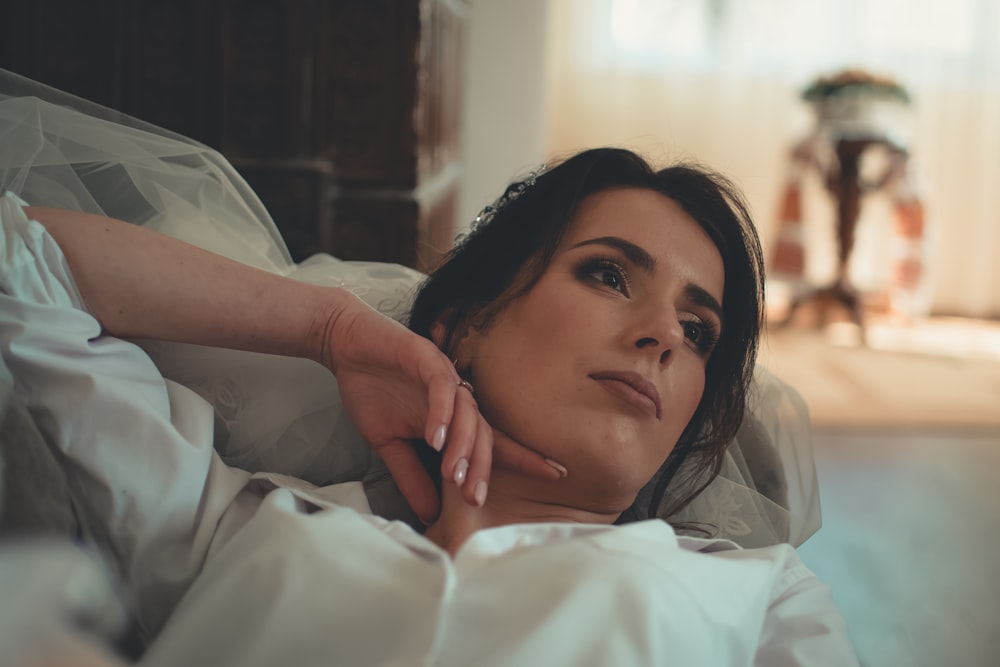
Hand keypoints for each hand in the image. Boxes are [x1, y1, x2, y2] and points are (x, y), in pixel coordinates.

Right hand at [322, 295, 561, 521]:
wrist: (345, 344)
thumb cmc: (371, 387)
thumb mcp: (389, 444)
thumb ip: (412, 475)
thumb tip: (430, 515)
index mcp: (453, 416)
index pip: (491, 441)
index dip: (523, 458)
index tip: (555, 475)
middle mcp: (457, 396)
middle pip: (483, 433)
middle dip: (484, 467)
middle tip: (477, 498)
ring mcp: (444, 376)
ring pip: (467, 413)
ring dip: (462, 445)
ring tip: (454, 474)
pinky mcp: (426, 357)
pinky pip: (441, 388)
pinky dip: (441, 413)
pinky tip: (435, 438)